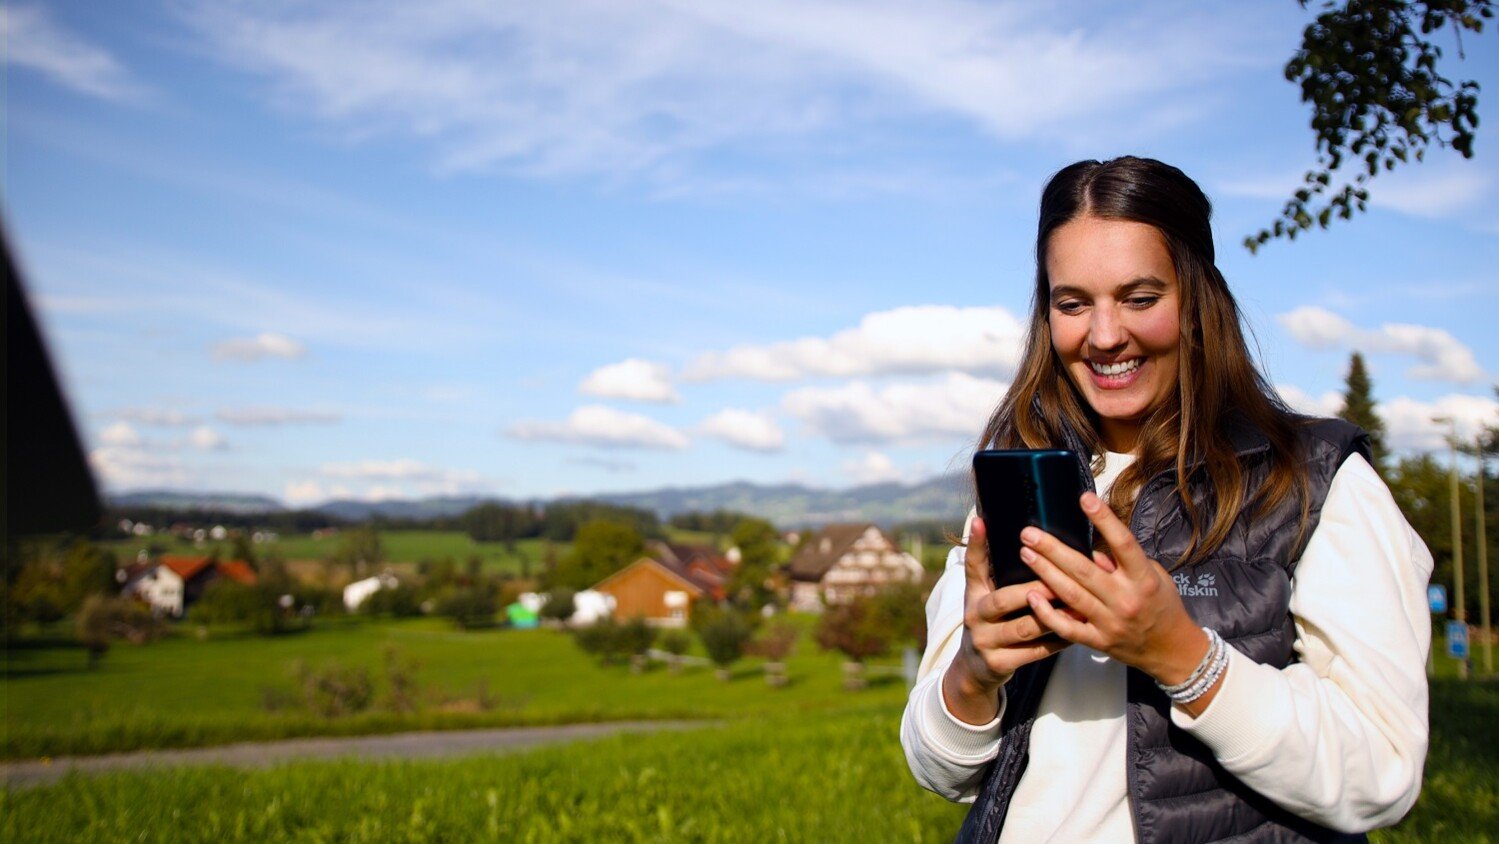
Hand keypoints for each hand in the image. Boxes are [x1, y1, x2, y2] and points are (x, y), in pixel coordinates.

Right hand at [942, 517, 1070, 724]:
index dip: (975, 543)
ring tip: (1077, 606)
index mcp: (973, 594)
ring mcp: (985, 642)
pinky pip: (1034, 652)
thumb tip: (1003, 528)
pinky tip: (1076, 632)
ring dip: (1053, 616)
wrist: (974, 668)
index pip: (972, 565)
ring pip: (1023, 628)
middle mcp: (974, 616)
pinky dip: (1056, 641)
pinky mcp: (998, 664)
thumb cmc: (991, 622)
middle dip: (1034, 589)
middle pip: (1003, 599)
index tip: (981, 521)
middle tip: (1060, 579)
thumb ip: (995, 569)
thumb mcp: (985, 595)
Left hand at [1017, 491, 1208, 687]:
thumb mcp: (1155, 576)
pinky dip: (1047, 613)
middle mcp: (1126, 599)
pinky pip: (1067, 628)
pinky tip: (1032, 596)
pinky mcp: (1098, 641)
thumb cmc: (1161, 606)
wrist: (1171, 650)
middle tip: (1029, 533)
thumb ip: (1123, 562)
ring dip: (1045, 573)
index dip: (1104, 520)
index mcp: (1143, 578)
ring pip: (1071, 595)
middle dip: (1053, 549)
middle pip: (1084, 570)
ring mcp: (1111, 622)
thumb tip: (1091, 549)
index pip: (1123, 544)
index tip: (1085, 499)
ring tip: (1026, 553)